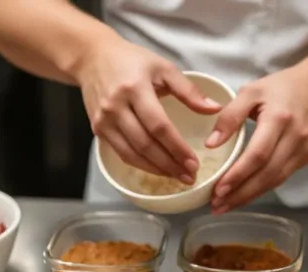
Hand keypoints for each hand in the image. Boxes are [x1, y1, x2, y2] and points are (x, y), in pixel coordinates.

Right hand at [76, 36, 221, 181]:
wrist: (92, 58)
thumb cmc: (131, 61)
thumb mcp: (163, 68)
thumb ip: (189, 90)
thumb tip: (215, 109)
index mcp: (134, 88)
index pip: (158, 126)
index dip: (177, 148)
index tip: (193, 163)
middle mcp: (116, 106)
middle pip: (145, 144)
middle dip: (169, 164)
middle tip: (189, 176)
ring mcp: (104, 120)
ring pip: (132, 154)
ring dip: (156, 170)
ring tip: (177, 177)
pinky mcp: (97, 129)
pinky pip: (121, 153)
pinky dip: (141, 164)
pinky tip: (157, 168)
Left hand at [207, 63, 307, 212]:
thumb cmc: (284, 86)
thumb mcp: (252, 91)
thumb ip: (230, 116)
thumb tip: (211, 144)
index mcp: (279, 118)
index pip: (258, 154)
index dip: (238, 174)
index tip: (218, 189)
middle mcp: (294, 138)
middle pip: (267, 174)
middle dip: (240, 193)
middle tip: (217, 205)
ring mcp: (303, 151)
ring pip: (274, 181)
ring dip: (249, 196)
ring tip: (225, 205)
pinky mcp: (306, 158)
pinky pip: (281, 177)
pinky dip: (261, 189)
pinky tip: (244, 194)